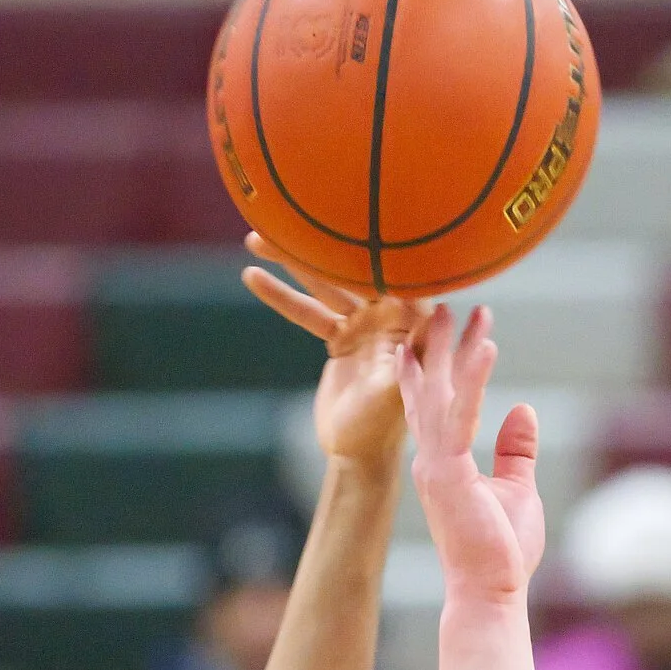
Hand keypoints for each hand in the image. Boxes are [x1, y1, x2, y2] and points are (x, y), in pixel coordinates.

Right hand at [242, 233, 425, 469]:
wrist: (359, 453)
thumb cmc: (381, 429)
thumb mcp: (392, 394)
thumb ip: (402, 356)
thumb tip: (419, 317)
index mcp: (410, 320)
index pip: (393, 272)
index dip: (374, 244)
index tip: (349, 216)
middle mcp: (390, 314)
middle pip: (353, 269)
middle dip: (320, 244)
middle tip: (290, 217)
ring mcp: (364, 324)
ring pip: (324, 284)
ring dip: (291, 262)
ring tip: (257, 237)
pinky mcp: (341, 337)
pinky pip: (307, 312)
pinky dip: (280, 296)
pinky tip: (252, 276)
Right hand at [397, 302, 543, 602]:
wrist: (488, 591)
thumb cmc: (500, 549)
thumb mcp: (516, 488)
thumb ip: (516, 449)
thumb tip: (523, 409)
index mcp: (441, 462)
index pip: (433, 404)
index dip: (432, 366)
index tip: (436, 330)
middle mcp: (430, 458)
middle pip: (429, 389)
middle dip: (437, 346)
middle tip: (442, 304)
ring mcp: (435, 464)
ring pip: (439, 393)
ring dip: (449, 349)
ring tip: (458, 310)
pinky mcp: (450, 472)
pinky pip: (462, 415)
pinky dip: (473, 379)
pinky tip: (486, 348)